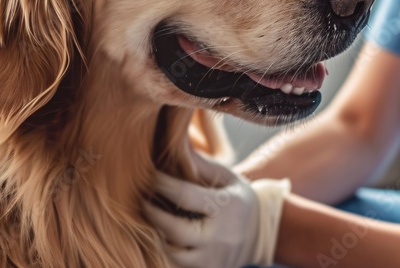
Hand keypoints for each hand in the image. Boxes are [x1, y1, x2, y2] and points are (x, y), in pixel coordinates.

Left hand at [145, 150, 289, 267]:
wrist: (260, 236)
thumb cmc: (236, 199)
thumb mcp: (227, 177)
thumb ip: (200, 165)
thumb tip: (172, 145)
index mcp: (227, 207)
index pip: (187, 196)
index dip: (163, 184)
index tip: (147, 174)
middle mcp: (220, 237)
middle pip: (176, 231)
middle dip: (153, 215)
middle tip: (140, 200)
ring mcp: (213, 260)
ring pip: (173, 255)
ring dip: (156, 238)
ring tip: (144, 220)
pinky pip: (177, 266)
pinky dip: (163, 253)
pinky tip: (155, 238)